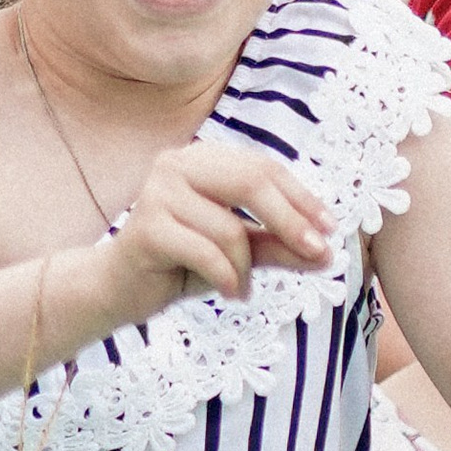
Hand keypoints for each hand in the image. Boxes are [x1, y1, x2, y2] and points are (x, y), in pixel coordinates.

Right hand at [106, 135, 334, 320]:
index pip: (263, 168)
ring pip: (229, 228)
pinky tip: (230, 292)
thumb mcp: (239, 253)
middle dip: (291, 221)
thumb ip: (277, 246)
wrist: (120, 289)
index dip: (302, 198)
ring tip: (241, 287)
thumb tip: (327, 253)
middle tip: (319, 255)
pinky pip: (206, 252)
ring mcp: (157, 193)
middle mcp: (177, 164)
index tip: (331, 230)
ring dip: (246, 267)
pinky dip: (227, 277)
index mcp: (202, 158)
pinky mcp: (146, 227)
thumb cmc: (181, 263)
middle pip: (252, 182)